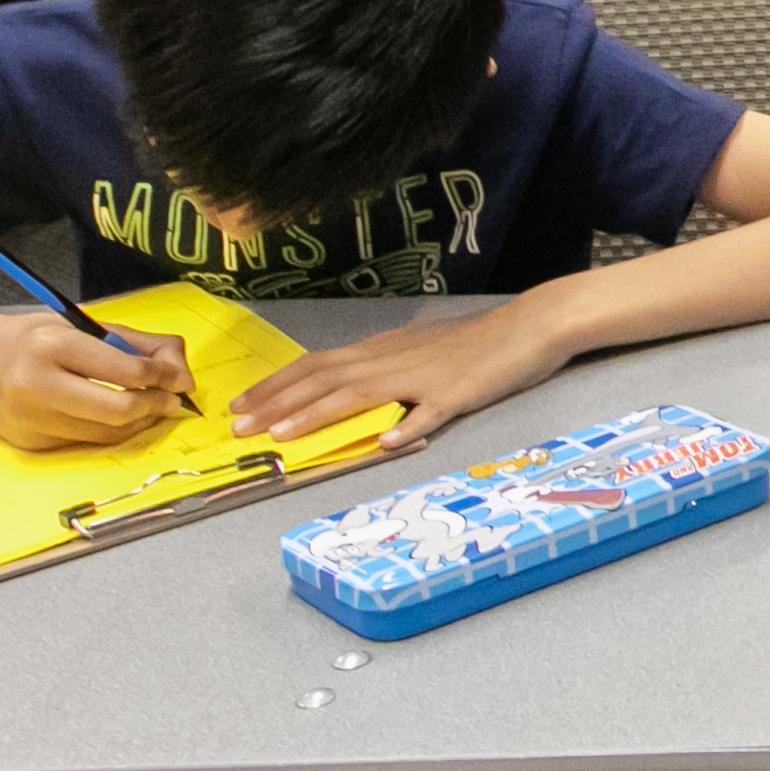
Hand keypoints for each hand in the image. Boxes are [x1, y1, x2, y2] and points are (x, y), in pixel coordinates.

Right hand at [0, 313, 193, 448]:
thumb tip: (180, 372)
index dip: (162, 376)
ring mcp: (31, 418)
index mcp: (52, 346)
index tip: (180, 379)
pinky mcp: (32, 442)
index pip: (124, 370)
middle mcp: (37, 384)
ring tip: (152, 407)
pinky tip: (121, 417)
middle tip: (172, 400)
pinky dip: (113, 431)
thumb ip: (135, 344)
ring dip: (141, 422)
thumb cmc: (36, 341)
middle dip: (155, 406)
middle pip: (118, 409)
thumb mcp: (81, 326)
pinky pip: (88, 442)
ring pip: (108, 432)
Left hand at [231, 305, 564, 446]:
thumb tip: (354, 383)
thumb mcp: (422, 347)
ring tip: (282, 437)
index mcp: (383, 351)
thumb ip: (388, 366)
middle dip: (277, 404)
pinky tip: (385, 445)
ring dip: (316, 416)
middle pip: (324, 380)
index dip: (276, 385)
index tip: (241, 404)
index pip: (317, 366)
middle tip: (239, 426)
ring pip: (359, 397)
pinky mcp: (458, 395)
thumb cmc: (478, 339)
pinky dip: (406, 429)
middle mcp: (393, 361)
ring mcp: (424, 379)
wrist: (530, 325)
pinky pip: (430, 414)